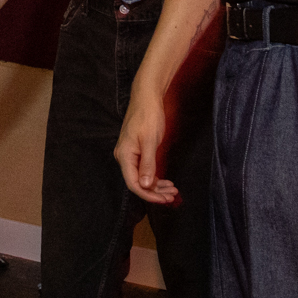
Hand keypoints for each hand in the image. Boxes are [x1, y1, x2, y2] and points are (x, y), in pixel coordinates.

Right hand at [115, 90, 176, 205]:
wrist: (147, 98)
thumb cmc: (148, 117)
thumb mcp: (150, 141)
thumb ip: (147, 164)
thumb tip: (144, 185)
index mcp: (124, 156)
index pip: (133, 183)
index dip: (148, 194)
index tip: (164, 199)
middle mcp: (124, 158)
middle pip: (138, 183)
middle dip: (155, 192)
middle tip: (172, 196)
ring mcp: (130, 155)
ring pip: (142, 178)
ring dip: (156, 186)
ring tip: (172, 190)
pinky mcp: (136, 152)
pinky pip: (144, 170)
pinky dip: (154, 177)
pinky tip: (165, 181)